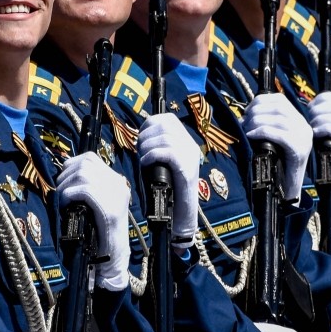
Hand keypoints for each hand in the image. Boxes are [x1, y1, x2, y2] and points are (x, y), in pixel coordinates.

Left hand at [55, 152, 132, 291]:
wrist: (112, 259)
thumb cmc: (98, 233)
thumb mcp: (95, 204)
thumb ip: (88, 187)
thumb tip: (65, 172)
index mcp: (116, 181)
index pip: (90, 158)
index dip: (71, 164)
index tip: (63, 180)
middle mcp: (119, 185)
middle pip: (85, 163)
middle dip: (66, 174)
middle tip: (59, 191)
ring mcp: (116, 197)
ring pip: (83, 174)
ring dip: (66, 185)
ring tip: (62, 199)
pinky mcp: (110, 210)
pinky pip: (85, 190)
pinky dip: (70, 194)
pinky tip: (66, 204)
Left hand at [137, 112, 201, 243]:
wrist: (180, 213)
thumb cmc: (167, 189)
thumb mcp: (162, 163)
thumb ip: (156, 148)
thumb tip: (140, 136)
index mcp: (186, 142)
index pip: (168, 119)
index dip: (150, 124)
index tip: (141, 136)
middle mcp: (191, 146)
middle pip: (165, 125)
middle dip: (146, 135)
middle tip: (139, 149)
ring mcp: (190, 158)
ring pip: (165, 138)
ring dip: (147, 147)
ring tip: (142, 158)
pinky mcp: (186, 169)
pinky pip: (168, 153)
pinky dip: (152, 156)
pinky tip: (145, 164)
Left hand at [242, 93, 311, 201]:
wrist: (286, 190)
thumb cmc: (274, 164)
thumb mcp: (270, 139)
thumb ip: (265, 123)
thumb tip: (245, 113)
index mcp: (299, 120)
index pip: (280, 99)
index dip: (260, 101)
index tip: (247, 111)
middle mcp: (305, 126)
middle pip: (278, 107)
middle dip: (256, 111)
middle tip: (243, 122)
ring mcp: (304, 138)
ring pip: (278, 119)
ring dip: (256, 122)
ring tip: (246, 130)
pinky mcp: (300, 150)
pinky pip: (279, 134)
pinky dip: (262, 132)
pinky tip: (251, 136)